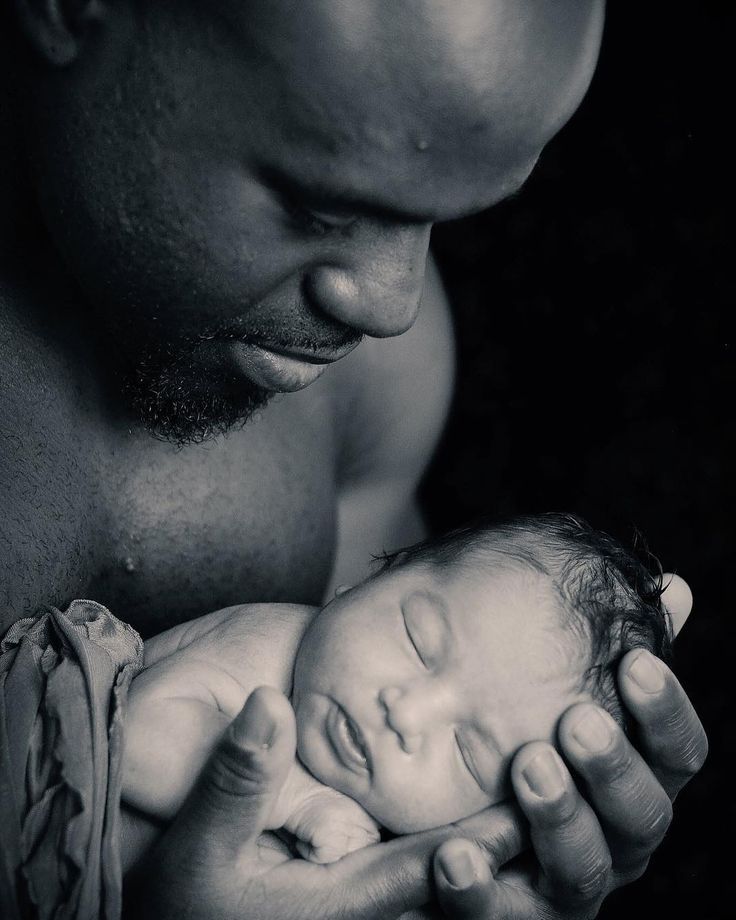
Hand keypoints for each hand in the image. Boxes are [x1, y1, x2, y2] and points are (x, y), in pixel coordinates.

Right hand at [124, 685, 525, 919]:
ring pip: (453, 891)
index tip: (537, 782)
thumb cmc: (180, 901)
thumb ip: (237, 779)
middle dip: (516, 846)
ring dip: (505, 856)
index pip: (430, 870)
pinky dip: (468, 857)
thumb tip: (270, 704)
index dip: (488, 833)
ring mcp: (368, 913)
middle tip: (568, 786)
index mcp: (339, 908)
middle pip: (461, 886)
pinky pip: (425, 884)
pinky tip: (500, 817)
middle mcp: (368, 917)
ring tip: (554, 797)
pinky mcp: (360, 901)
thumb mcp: (198, 846)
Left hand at [428, 574, 707, 918]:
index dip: (665, 711)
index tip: (635, 662)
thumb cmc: (519, 739)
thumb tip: (677, 588)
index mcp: (634, 779)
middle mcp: (616, 837)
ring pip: (584, 868)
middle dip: (613, 767)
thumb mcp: (555, 689)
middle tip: (578, 720)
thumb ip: (604, 651)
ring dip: (558, 819)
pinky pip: (501, 916)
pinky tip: (453, 854)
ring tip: (527, 768)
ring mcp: (569, 886)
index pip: (676, 752)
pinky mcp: (516, 919)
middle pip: (643, 814)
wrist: (442, 826)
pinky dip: (480, 888)